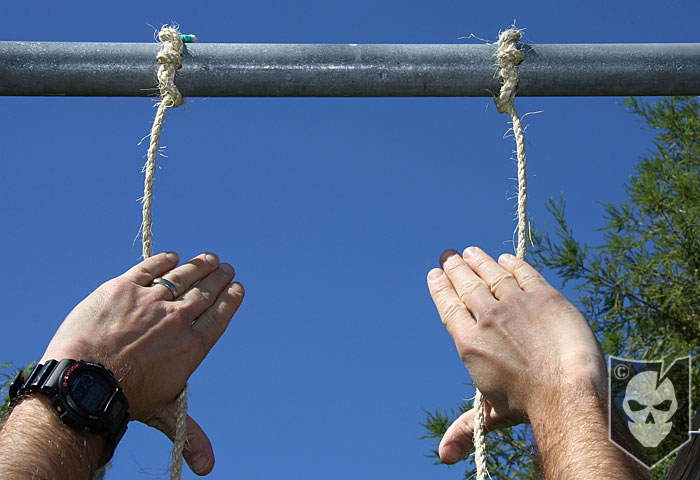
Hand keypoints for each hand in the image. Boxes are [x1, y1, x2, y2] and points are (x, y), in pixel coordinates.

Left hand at [40, 252, 243, 474]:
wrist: (85, 380)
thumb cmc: (127, 399)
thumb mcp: (165, 413)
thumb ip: (190, 434)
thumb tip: (209, 470)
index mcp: (193, 345)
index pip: (221, 314)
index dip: (231, 298)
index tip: (237, 288)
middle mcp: (178, 318)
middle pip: (206, 290)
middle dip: (220, 277)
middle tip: (226, 268)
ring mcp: (152, 300)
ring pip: (183, 275)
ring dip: (200, 264)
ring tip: (209, 258)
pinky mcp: (124, 287)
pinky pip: (150, 268)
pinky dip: (163, 261)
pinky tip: (171, 257)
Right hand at [426, 247, 605, 463]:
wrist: (567, 392)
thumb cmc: (529, 406)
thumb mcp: (492, 416)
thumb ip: (466, 427)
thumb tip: (444, 457)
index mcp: (469, 342)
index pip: (448, 304)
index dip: (440, 286)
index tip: (435, 273)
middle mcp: (487, 317)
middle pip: (465, 283)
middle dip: (455, 267)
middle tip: (449, 255)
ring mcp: (515, 303)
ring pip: (491, 273)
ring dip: (479, 260)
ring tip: (471, 251)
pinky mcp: (543, 295)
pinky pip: (523, 272)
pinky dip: (511, 264)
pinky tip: (505, 259)